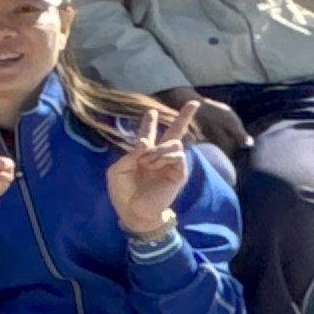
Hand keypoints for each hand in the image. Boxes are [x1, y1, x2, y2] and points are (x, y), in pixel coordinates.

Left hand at [106, 101, 192, 237]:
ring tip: (146, 162)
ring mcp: (171, 163)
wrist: (134, 210)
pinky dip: (163, 157)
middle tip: (194, 102)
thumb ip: (130, 154)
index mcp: (142, 155)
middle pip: (175, 132)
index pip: (148, 135)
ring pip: (172, 143)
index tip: (151, 111)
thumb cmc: (123, 192)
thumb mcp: (118, 170)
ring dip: (157, 150)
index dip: (149, 123)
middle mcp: (158, 156)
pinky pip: (176, 155)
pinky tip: (153, 165)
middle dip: (184, 117)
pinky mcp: (179, 172)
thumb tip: (146, 142)